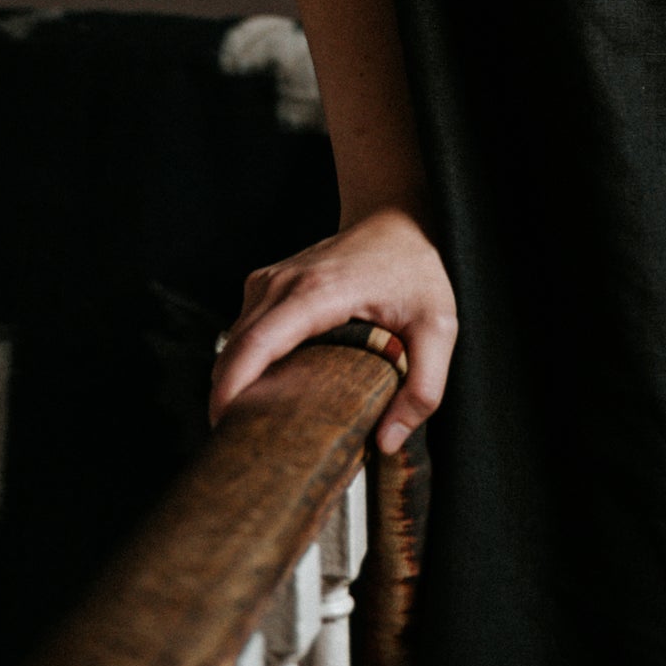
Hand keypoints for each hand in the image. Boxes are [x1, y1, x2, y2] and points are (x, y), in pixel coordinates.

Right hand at [209, 203, 458, 455]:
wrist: (400, 217)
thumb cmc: (417, 269)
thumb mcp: (439, 327)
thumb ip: (424, 387)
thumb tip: (387, 442)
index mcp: (318, 293)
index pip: (256, 344)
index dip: (232, 390)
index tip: (226, 430)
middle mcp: (283, 283)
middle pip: (234, 350)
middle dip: (229, 400)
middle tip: (250, 448)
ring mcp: (269, 281)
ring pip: (234, 343)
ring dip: (236, 383)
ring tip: (261, 425)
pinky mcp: (265, 285)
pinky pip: (242, 332)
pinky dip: (245, 364)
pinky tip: (268, 391)